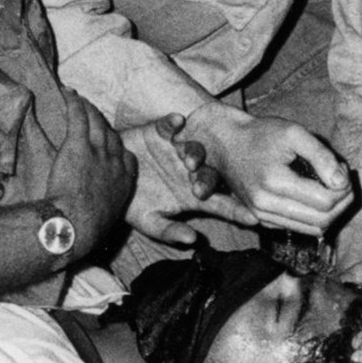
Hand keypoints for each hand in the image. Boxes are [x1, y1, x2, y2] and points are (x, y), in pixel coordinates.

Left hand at [47, 90, 136, 249]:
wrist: (76, 223)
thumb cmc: (86, 228)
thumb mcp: (104, 221)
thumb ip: (102, 211)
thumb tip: (91, 220)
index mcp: (123, 182)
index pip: (126, 158)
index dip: (118, 149)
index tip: (111, 145)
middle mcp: (114, 163)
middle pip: (112, 136)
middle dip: (103, 125)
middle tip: (94, 115)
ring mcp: (98, 151)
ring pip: (96, 123)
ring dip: (89, 109)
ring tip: (81, 100)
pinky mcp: (78, 145)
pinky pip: (78, 117)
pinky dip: (74, 103)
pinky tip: (68, 94)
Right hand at [120, 115, 258, 246]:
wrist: (107, 177)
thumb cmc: (132, 203)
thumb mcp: (148, 221)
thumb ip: (168, 231)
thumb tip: (192, 239)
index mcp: (193, 196)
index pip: (222, 204)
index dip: (238, 211)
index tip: (254, 219)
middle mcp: (190, 172)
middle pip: (210, 174)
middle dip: (209, 179)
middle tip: (201, 188)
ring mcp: (176, 151)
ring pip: (194, 149)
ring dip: (194, 152)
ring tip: (188, 160)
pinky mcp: (160, 133)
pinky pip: (170, 125)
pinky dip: (173, 123)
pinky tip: (177, 122)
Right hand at [179, 101, 353, 236]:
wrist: (227, 144)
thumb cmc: (261, 135)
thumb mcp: (294, 133)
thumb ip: (321, 155)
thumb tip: (341, 183)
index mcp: (275, 182)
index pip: (325, 202)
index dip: (343, 187)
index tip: (341, 168)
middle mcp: (265, 205)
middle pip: (322, 220)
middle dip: (342, 201)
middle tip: (340, 178)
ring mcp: (261, 215)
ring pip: (312, 229)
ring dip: (331, 211)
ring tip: (328, 186)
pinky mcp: (261, 219)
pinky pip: (299, 228)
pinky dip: (315, 216)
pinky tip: (313, 194)